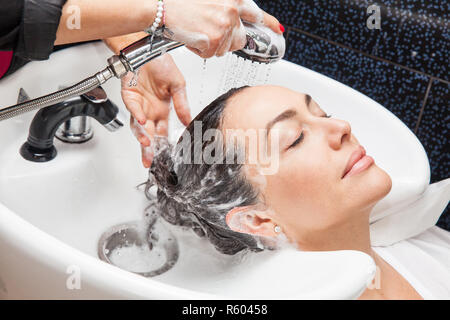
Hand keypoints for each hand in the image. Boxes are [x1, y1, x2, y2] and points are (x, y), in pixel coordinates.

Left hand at [121, 53, 190, 167]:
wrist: (146, 48)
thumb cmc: (161, 63)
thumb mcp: (178, 85)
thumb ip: (182, 104)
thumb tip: (188, 121)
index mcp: (163, 110)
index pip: (164, 132)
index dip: (164, 145)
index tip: (167, 156)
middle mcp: (151, 110)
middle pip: (149, 135)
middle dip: (150, 149)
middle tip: (151, 163)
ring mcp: (139, 105)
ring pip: (139, 126)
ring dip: (142, 136)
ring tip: (147, 145)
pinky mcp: (129, 96)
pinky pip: (133, 109)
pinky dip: (138, 116)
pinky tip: (144, 122)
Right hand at [164, 0, 282, 57]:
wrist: (161, 7)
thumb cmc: (180, 1)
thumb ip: (227, 7)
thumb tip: (237, 20)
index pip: (257, 14)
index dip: (269, 23)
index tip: (278, 30)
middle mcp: (232, 12)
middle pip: (240, 39)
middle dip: (227, 40)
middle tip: (210, 32)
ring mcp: (223, 27)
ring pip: (225, 49)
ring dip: (212, 45)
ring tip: (197, 30)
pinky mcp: (213, 41)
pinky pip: (211, 54)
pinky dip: (201, 50)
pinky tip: (193, 36)